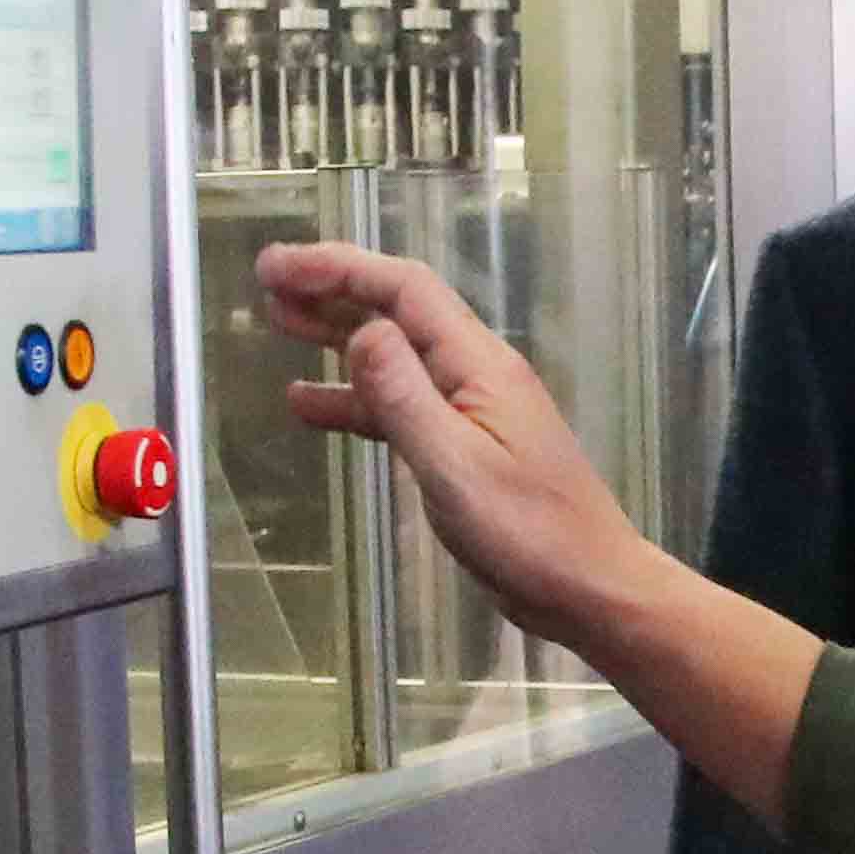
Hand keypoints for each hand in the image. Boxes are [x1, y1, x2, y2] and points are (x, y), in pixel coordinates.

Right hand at [261, 240, 661, 647]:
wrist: (588, 587)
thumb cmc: (528, 532)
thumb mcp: (454, 465)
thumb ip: (404, 398)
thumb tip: (362, 331)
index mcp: (479, 364)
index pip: (404, 290)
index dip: (337, 268)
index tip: (277, 266)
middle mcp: (475, 373)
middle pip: (397, 311)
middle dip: (332, 289)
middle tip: (266, 280)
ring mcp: (472, 410)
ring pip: (394, 357)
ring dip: (336, 337)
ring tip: (278, 322)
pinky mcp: (465, 447)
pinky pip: (400, 407)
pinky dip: (354, 400)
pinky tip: (308, 405)